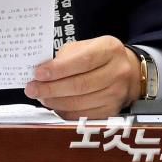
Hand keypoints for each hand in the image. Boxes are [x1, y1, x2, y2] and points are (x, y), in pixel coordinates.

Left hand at [24, 35, 140, 118]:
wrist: (128, 71)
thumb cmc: (100, 56)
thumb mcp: (87, 46)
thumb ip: (67, 56)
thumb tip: (43, 71)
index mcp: (109, 50)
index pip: (82, 61)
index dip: (58, 69)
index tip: (38, 73)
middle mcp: (116, 72)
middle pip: (80, 85)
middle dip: (51, 88)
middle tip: (32, 89)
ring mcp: (116, 94)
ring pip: (81, 103)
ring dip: (56, 102)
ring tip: (41, 97)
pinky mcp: (112, 111)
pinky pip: (84, 115)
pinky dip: (66, 112)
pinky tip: (55, 106)